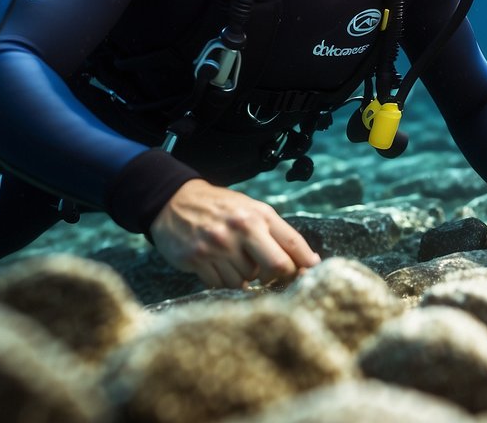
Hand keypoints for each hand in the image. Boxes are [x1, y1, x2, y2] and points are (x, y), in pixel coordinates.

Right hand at [150, 179, 320, 288]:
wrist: (175, 201)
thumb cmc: (221, 209)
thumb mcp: (252, 210)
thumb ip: (278, 234)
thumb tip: (309, 262)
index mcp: (258, 215)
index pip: (293, 242)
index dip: (306, 262)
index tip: (311, 273)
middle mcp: (241, 228)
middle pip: (277, 266)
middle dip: (277, 276)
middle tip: (271, 275)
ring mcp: (218, 245)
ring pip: (246, 280)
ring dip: (244, 277)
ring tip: (234, 260)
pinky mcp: (198, 259)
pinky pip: (222, 284)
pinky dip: (223, 280)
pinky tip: (218, 264)